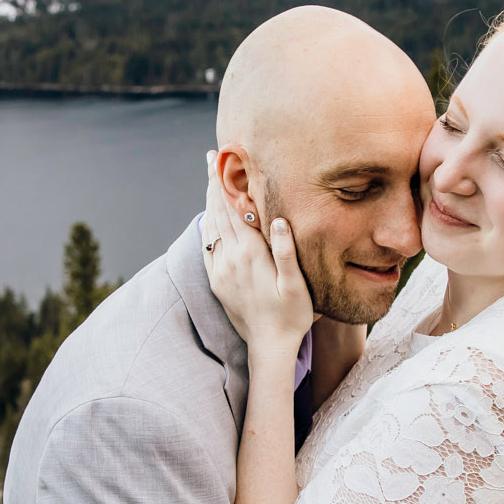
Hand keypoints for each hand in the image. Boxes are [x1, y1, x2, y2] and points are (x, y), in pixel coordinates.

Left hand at [203, 151, 313, 355]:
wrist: (269, 347)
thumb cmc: (291, 316)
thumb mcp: (296, 286)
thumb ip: (286, 253)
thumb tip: (278, 220)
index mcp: (251, 254)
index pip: (234, 209)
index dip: (227, 182)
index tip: (222, 158)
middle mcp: (231, 259)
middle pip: (218, 212)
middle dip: (214, 182)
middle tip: (211, 156)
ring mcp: (220, 270)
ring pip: (211, 227)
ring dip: (209, 201)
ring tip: (209, 178)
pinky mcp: (216, 281)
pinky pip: (207, 247)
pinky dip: (207, 226)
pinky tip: (208, 217)